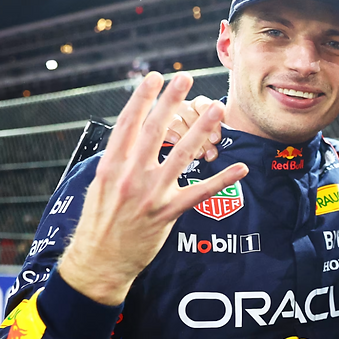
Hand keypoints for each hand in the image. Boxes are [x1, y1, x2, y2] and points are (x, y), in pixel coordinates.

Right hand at [59, 73, 248, 304]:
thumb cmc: (99, 222)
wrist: (99, 261)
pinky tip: (240, 168)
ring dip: (201, 130)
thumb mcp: (98, 186)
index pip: (127, 124)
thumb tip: (126, 137)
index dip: (141, 98)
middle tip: (185, 78)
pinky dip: (221, 179)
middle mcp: (130, 176)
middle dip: (170, 101)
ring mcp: (150, 194)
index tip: (154, 78)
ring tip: (216, 109)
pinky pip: (200, 193)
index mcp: (111, 165)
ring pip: (181, 155)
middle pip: (154, 130)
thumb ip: (115, 161)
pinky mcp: (167, 213)